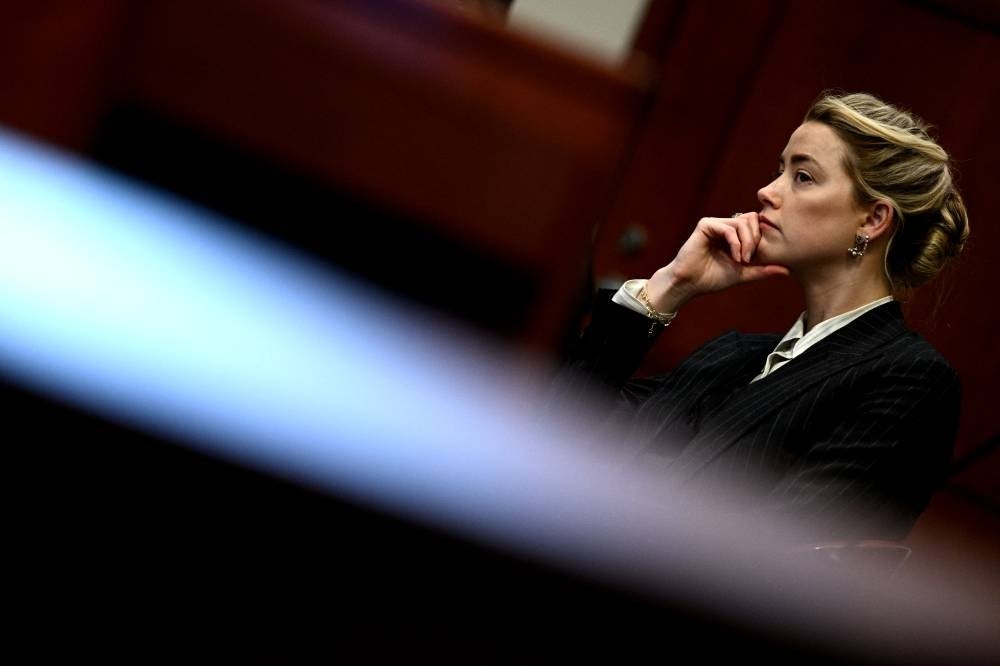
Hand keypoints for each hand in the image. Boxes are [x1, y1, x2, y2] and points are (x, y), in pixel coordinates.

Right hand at [645, 213, 789, 311]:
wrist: (690, 284)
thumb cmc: (712, 279)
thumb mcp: (743, 274)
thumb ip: (762, 270)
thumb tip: (787, 270)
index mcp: (734, 234)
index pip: (756, 224)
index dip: (761, 238)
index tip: (758, 259)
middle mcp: (725, 226)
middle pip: (752, 219)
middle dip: (756, 239)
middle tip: (750, 260)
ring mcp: (715, 224)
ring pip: (742, 222)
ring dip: (747, 243)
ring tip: (742, 261)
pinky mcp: (706, 225)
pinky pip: (728, 228)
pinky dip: (735, 243)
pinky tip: (734, 257)